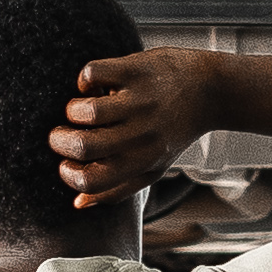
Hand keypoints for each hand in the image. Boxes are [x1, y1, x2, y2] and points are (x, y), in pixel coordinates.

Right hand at [52, 45, 246, 208]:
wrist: (211, 90)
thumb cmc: (175, 131)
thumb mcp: (154, 166)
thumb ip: (117, 189)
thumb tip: (77, 203)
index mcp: (143, 161)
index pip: (92, 180)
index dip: (68, 174)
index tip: (65, 162)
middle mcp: (143, 133)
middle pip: (84, 145)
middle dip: (59, 141)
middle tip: (59, 134)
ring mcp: (140, 100)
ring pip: (86, 110)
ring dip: (71, 110)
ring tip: (78, 109)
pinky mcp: (136, 69)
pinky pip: (92, 73)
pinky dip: (85, 79)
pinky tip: (95, 84)